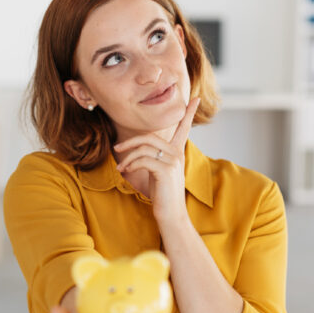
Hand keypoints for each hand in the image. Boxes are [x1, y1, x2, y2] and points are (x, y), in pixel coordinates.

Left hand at [114, 96, 200, 223]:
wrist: (171, 214)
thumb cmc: (163, 194)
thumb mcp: (159, 171)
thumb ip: (155, 157)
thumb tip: (140, 149)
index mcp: (177, 152)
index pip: (184, 128)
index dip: (189, 113)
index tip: (196, 98)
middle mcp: (177, 154)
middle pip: (150, 137)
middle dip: (130, 141)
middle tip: (117, 148)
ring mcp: (173, 161)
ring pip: (144, 148)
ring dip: (127, 156)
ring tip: (121, 166)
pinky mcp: (165, 170)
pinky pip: (143, 159)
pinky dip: (130, 163)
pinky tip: (125, 170)